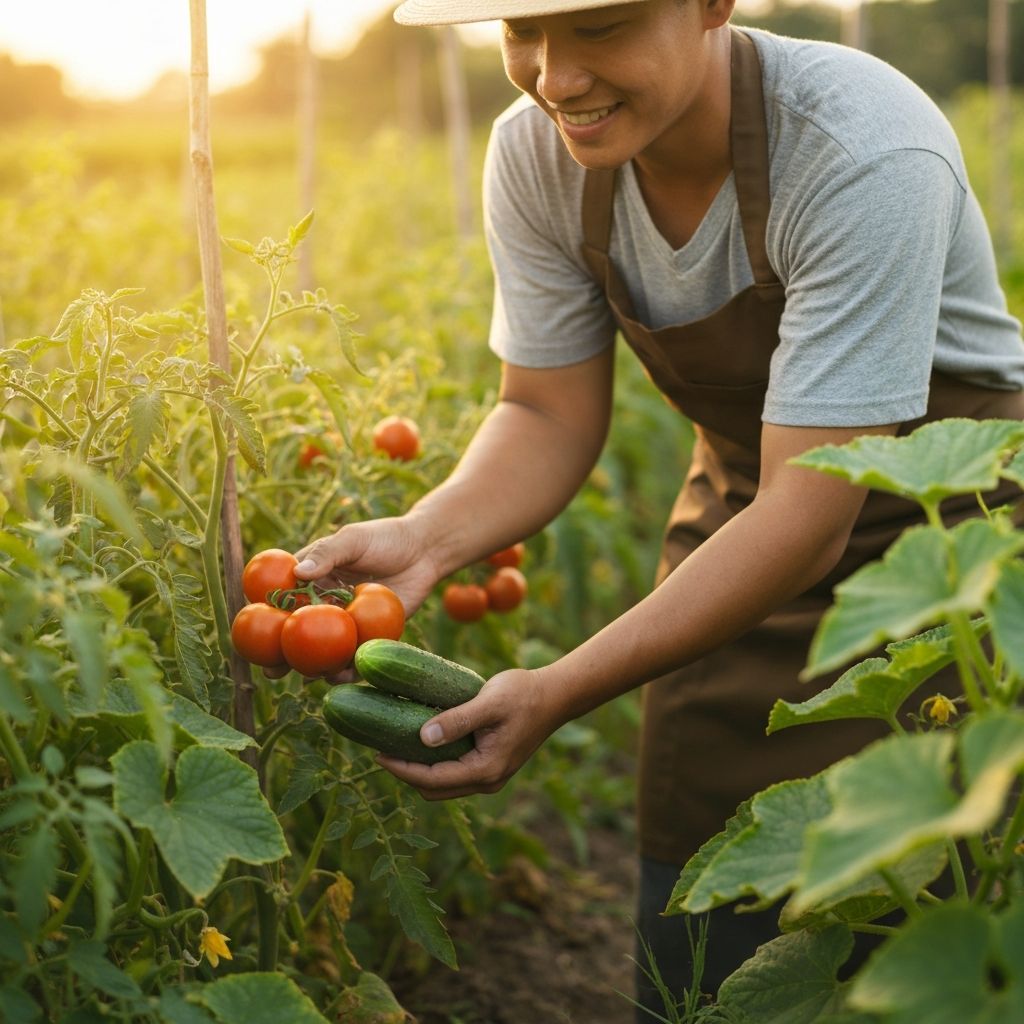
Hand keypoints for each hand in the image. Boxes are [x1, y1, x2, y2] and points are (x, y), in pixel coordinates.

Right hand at [261, 516, 440, 681]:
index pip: (280, 599)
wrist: (425, 550)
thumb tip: (297, 573)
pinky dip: (349, 667)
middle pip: (297, 634)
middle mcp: (324, 604)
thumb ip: (327, 554)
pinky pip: (356, 655)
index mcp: (312, 579)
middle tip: (272, 672)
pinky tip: (344, 674)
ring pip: (324, 651)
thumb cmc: (385, 538)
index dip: (263, 617)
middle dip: (281, 655)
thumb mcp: (353, 539)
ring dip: (315, 667)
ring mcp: (346, 622)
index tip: (249, 635)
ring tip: (312, 676)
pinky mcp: (371, 635)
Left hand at [377, 668, 562, 799]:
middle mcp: (487, 780)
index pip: (431, 780)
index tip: (377, 754)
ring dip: (420, 770)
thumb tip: (422, 737)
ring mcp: (490, 775)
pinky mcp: (491, 764)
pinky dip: (435, 763)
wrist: (555, 695)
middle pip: (434, 790)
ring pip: (444, 784)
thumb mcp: (488, 703)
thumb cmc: (523, 695)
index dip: (401, 769)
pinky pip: (455, 772)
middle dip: (406, 773)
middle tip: (382, 748)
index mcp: (485, 770)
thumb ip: (457, 721)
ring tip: (397, 744)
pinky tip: (423, 740)